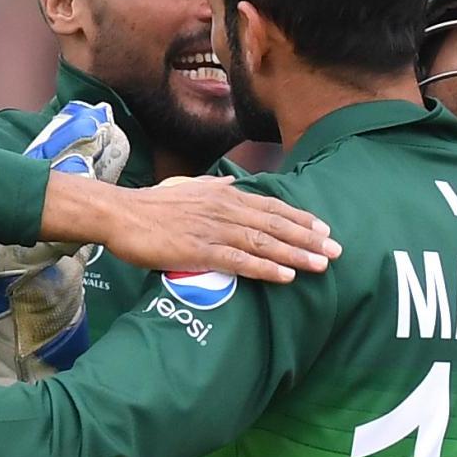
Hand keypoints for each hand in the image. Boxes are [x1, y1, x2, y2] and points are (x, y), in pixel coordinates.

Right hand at [46, 172, 339, 284]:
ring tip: (321, 265)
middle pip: (276, 225)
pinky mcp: (200, 251)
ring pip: (265, 242)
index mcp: (224, 194)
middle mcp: (225, 209)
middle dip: (309, 239)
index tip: (324, 230)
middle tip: (337, 251)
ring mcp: (214, 230)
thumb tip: (231, 180)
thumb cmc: (151, 205)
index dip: (300, 219)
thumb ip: (213, 184)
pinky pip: (241, 261)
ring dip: (296, 254)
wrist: (120, 214)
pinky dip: (266, 268)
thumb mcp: (188, 187)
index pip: (271, 207)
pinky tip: (286, 276)